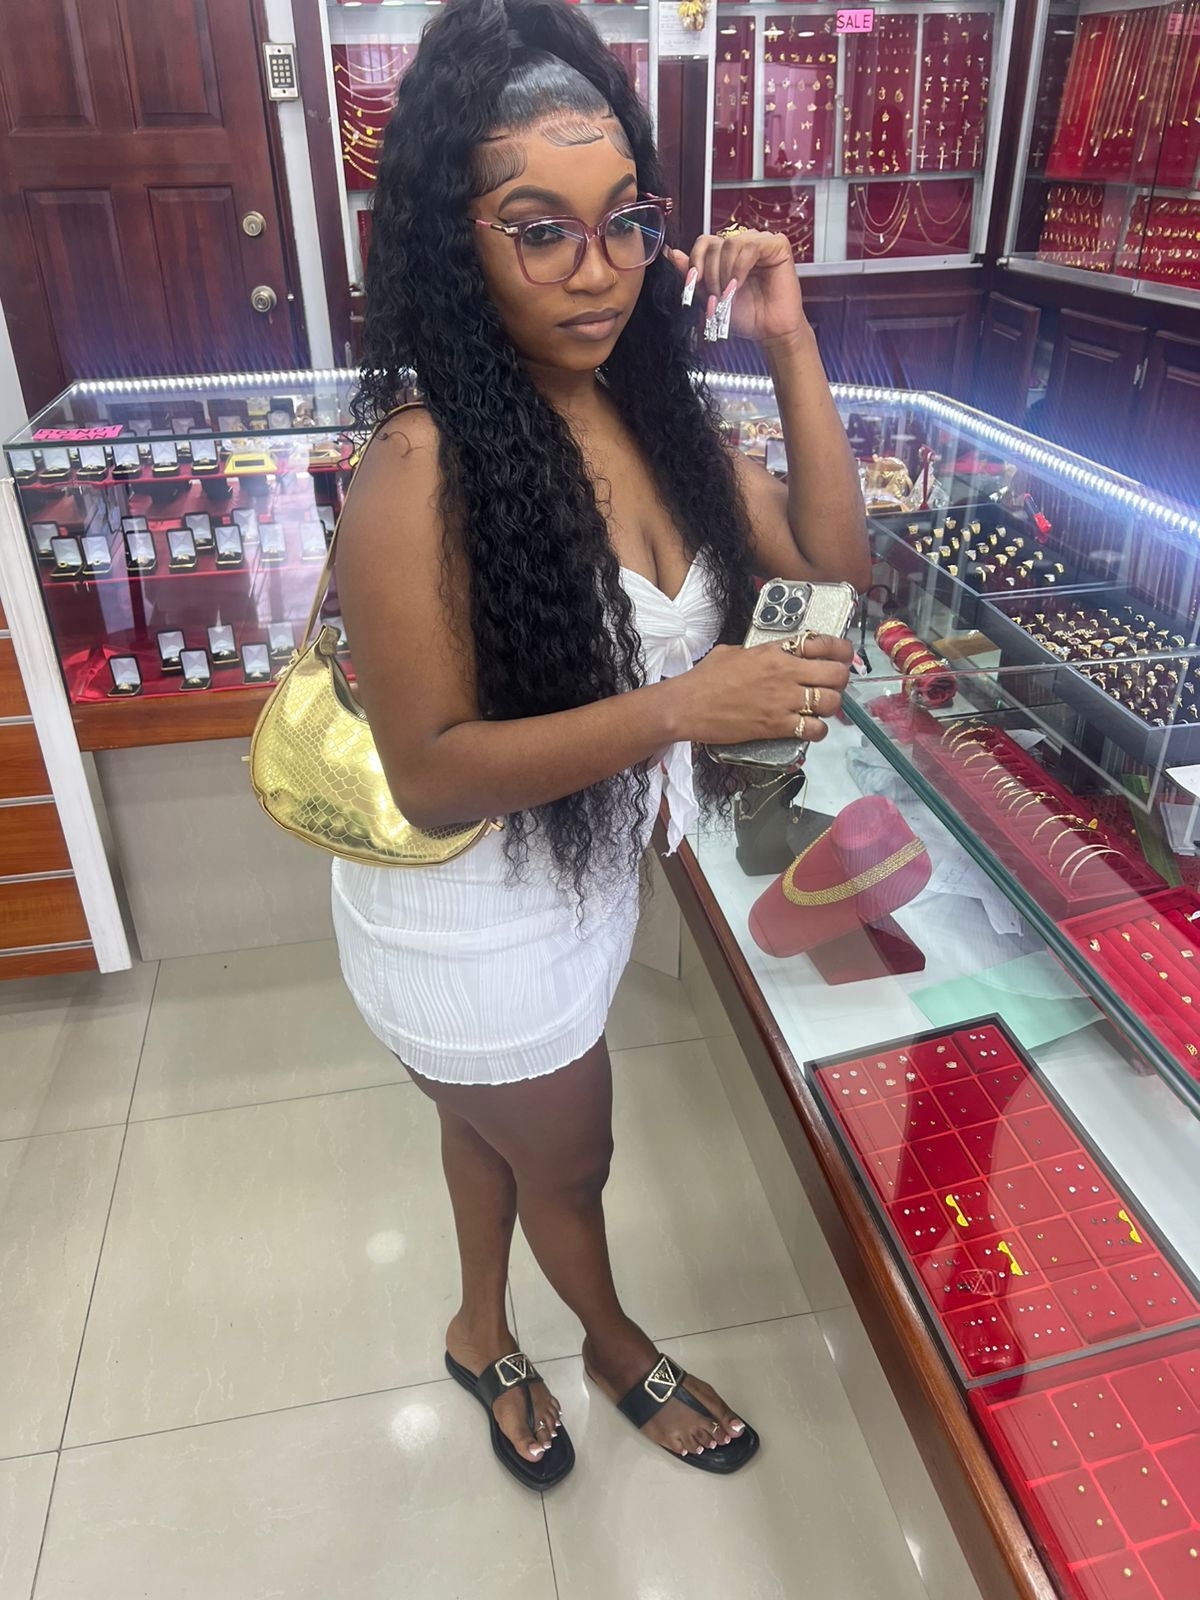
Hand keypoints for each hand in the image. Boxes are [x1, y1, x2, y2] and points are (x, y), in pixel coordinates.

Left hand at [667, 230, 805, 345]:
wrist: (769, 331)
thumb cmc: (746, 315)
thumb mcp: (710, 296)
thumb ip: (692, 275)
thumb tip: (671, 253)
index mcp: (727, 253)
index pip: (704, 242)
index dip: (696, 261)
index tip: (694, 283)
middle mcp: (743, 244)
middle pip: (714, 243)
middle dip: (710, 273)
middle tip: (715, 296)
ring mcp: (760, 242)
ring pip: (730, 243)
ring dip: (724, 272)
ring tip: (728, 293)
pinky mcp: (777, 245)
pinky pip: (750, 247)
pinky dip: (740, 267)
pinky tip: (739, 284)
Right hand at [670, 634, 851, 746]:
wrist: (687, 706)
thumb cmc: (705, 679)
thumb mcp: (734, 652)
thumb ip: (761, 652)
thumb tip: (772, 655)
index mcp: (775, 651)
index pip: (823, 643)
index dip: (841, 650)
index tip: (843, 655)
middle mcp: (785, 673)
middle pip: (836, 674)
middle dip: (841, 680)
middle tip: (833, 685)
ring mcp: (782, 701)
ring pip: (831, 703)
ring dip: (831, 706)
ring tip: (821, 708)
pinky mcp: (776, 726)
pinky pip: (814, 729)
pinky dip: (818, 731)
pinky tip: (810, 728)